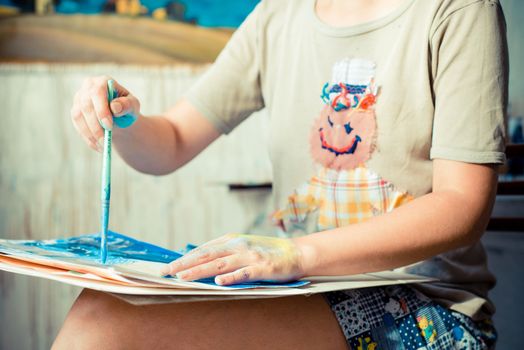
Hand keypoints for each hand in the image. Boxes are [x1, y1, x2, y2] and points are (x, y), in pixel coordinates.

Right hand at [70, 76, 140, 151]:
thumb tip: (114, 106)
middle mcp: (87, 87)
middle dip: (95, 126)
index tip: (109, 126)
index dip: (101, 110)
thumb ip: (127, 105)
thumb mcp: (133, 106)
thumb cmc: (128, 109)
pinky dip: (88, 138)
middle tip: (105, 141)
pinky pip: (78, 126)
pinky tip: (98, 147)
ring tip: (103, 146)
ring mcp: (79, 99)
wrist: (121, 118)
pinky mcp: (76, 112)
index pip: (97, 93)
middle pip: (86, 106)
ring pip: (78, 116)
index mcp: (102, 82)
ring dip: (90, 134)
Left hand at [161, 234, 304, 285]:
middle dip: (185, 264)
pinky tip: (218, 282)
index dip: (185, 258)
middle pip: (207, 256)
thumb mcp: (242, 246)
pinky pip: (245, 273)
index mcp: (231, 240)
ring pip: (220, 264)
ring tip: (183, 277)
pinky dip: (231, 277)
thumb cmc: (267, 251)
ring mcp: (250, 256)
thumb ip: (224, 252)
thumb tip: (199, 259)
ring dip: (200, 271)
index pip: (203, 250)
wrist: (296, 252)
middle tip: (166, 272)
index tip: (168, 266)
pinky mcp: (263, 268)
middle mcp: (238, 246)